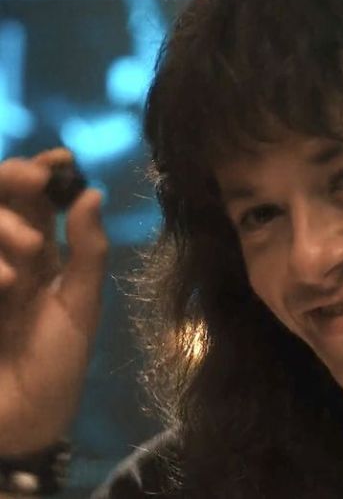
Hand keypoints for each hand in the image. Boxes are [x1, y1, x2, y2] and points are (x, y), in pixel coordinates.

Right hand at [0, 149, 107, 455]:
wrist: (21, 423)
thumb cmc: (57, 365)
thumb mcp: (80, 307)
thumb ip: (88, 252)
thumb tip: (93, 193)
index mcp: (43, 258)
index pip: (39, 202)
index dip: (47, 175)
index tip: (61, 158)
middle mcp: (7, 257)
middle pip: (3, 201)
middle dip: (15, 182)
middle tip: (38, 178)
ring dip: (2, 224)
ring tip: (24, 257)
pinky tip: (5, 281)